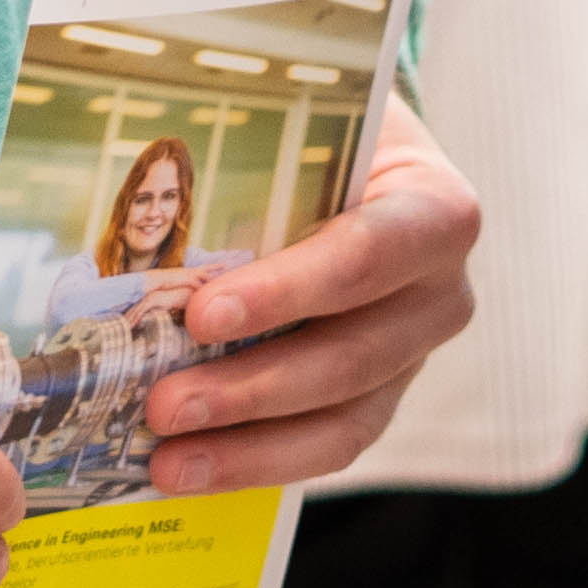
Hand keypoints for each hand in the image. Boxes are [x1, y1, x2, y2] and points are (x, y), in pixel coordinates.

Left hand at [133, 83, 484, 496]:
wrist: (369, 165)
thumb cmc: (330, 138)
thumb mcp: (310, 120)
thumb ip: (253, 137)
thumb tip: (146, 162)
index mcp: (434, 208)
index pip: (368, 254)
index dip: (289, 290)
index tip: (204, 313)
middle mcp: (441, 292)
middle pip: (351, 354)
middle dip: (251, 386)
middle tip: (162, 403)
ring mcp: (415, 355)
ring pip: (341, 417)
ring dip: (247, 443)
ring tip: (167, 458)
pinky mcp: (381, 399)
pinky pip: (326, 444)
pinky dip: (256, 460)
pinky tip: (191, 467)